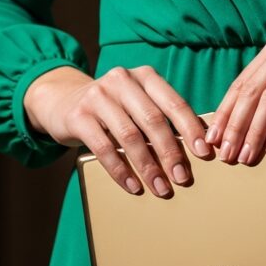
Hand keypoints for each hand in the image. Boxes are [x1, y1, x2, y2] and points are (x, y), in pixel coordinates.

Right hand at [24, 65, 212, 197]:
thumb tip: (198, 148)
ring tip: (161, 188)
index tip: (205, 153)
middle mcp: (122, 80)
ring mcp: (98, 96)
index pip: (174, 103)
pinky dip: (120, 170)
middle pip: (153, 120)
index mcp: (144, 76)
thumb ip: (161, 117)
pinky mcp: (79, 116)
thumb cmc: (112, 109)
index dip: (191, 129)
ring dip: (148, 166)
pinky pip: (103, 148)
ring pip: (130, 136)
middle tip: (183, 178)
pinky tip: (133, 186)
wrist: (61, 101)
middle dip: (171, 153)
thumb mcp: (137, 103)